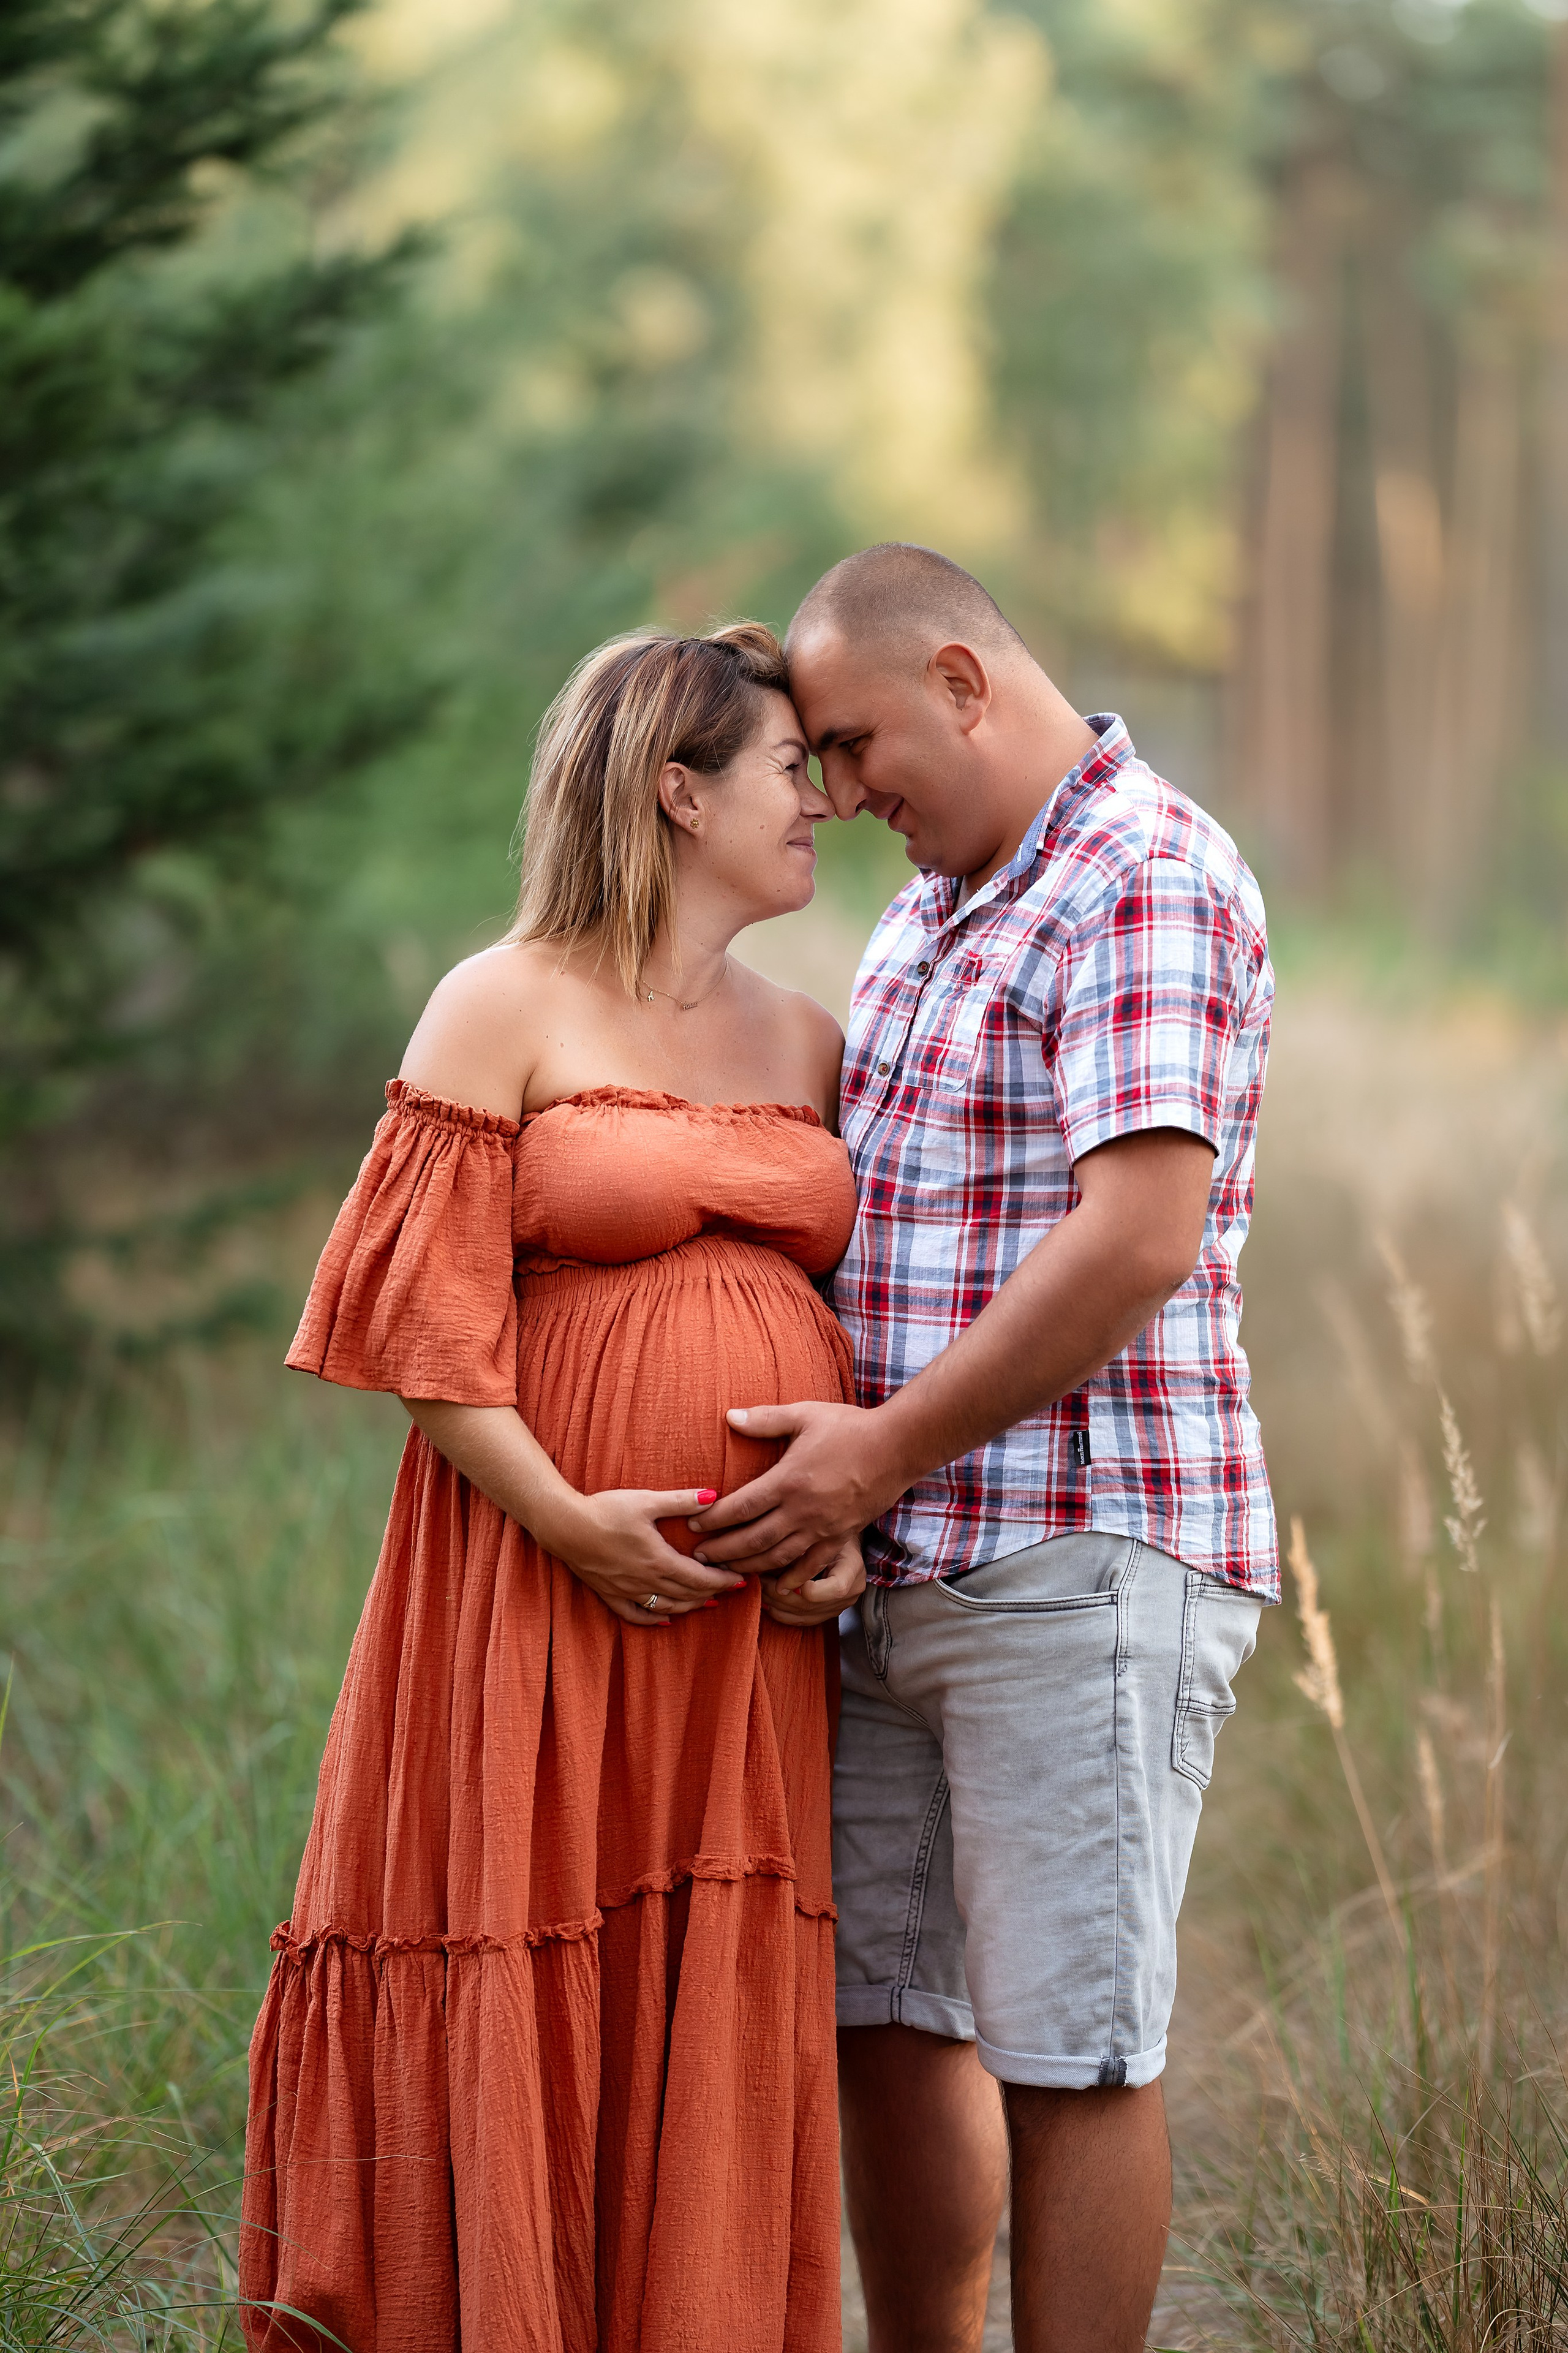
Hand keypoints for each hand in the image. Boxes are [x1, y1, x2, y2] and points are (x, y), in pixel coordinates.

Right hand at [549, 1487, 746, 1626]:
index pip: (700, 1578)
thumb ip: (682, 1500)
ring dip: (690, 1606)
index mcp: (659, 1560)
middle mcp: (646, 1581)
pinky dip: (654, 1618)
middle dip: (713, 1592)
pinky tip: (665, 1618)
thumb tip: (714, 1496)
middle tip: (732, 1589)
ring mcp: (627, 1590)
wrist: (564, 1525)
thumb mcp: (646, 1501)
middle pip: (688, 1594)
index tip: (742, 1579)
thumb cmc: (605, 1510)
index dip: (723, 1580)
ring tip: (707, 1602)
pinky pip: (635, 1614)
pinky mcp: (609, 1593)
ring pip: (666, 1607)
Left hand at [687, 1400, 908, 1573]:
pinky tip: (775, 1586)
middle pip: (753, 1540)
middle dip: (723, 1551)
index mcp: (789, 1480)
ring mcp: (822, 1528)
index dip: (714, 1520)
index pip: (741, 1507)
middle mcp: (803, 1511)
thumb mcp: (805, 1414)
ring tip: (727, 1571)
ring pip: (777, 1558)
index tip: (694, 1525)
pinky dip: (790, 1579)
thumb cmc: (850, 1428)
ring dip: (749, 1567)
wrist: (896, 1448)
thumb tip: (729, 1416)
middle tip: (699, 1557)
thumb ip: (765, 1419)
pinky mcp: (840, 1538)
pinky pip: (810, 1566)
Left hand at [761, 1539, 865, 1629]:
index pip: (836, 1588)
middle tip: (760, 1580)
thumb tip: (770, 1563)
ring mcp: (839, 1607)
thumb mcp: (818, 1534)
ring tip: (760, 1589)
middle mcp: (850, 1593)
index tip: (786, 1581)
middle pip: (813, 1605)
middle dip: (781, 1594)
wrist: (840, 1544)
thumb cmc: (828, 1533)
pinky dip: (781, 1613)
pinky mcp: (827, 1614)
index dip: (809, 1589)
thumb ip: (802, 1549)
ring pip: (804, 1615)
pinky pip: (802, 1621)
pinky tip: (766, 1602)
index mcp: (853, 1569)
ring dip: (777, 1604)